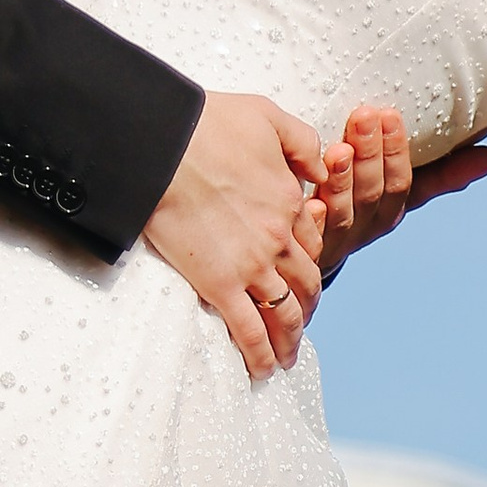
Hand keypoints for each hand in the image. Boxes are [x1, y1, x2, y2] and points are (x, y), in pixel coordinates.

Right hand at [143, 93, 327, 381]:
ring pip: (283, 313)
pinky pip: (248, 329)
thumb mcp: (269, 116)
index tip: (302, 276)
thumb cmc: (208, 123)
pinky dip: (259, 353)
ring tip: (286, 359)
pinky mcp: (220, 283)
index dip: (308, 261)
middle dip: (305, 307)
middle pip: (304, 284)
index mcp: (290, 201)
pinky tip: (262, 370)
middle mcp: (278, 239)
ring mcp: (252, 265)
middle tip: (299, 323)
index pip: (310, 242)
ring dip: (288, 340)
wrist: (164, 143)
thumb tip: (322, 165)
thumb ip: (301, 142)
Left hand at [318, 106, 486, 271]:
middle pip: (371, 194)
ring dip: (341, 181)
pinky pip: (306, 238)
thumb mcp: (399, 192)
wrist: (305, 254)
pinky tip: (306, 197)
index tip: (390, 116)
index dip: (396, 152)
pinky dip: (311, 221)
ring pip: (342, 214)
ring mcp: (331, 241)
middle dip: (370, 155)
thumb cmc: (358, 206)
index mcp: (388, 213)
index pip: (400, 184)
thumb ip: (442, 175)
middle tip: (364, 116)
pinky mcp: (299, 248)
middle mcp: (362, 229)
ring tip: (337, 149)